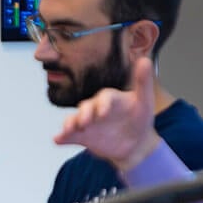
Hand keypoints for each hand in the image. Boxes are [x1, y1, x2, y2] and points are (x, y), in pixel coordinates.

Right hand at [54, 56, 161, 170]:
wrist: (135, 143)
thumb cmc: (139, 118)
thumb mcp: (145, 101)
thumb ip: (143, 82)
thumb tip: (145, 60)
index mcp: (110, 98)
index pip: (104, 97)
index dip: (103, 104)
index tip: (104, 113)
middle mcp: (95, 108)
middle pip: (86, 107)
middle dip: (84, 114)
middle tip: (85, 122)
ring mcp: (88, 122)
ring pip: (75, 120)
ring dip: (70, 124)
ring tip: (68, 130)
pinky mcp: (82, 136)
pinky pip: (70, 136)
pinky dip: (63, 137)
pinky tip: (57, 140)